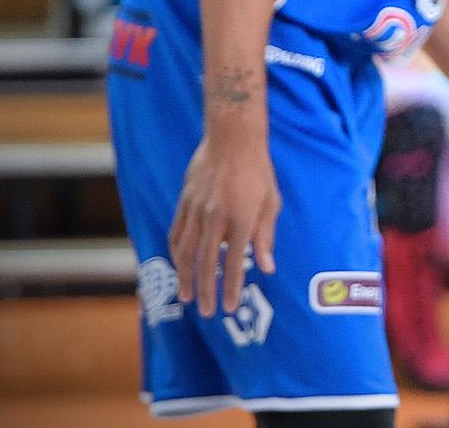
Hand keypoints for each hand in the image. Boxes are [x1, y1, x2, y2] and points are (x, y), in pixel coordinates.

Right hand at [168, 134, 278, 316]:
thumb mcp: (271, 202)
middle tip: (207, 311)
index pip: (233, 262)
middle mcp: (216, 217)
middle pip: (206, 262)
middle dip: (206, 290)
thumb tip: (266, 268)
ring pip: (185, 251)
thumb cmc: (259, 170)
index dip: (230, 287)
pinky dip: (176, 252)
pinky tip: (178, 264)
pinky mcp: (184, 201)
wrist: (232, 138)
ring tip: (186, 296)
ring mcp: (196, 209)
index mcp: (241, 218)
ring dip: (184, 277)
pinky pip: (177, 232)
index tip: (228, 307)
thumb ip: (265, 236)